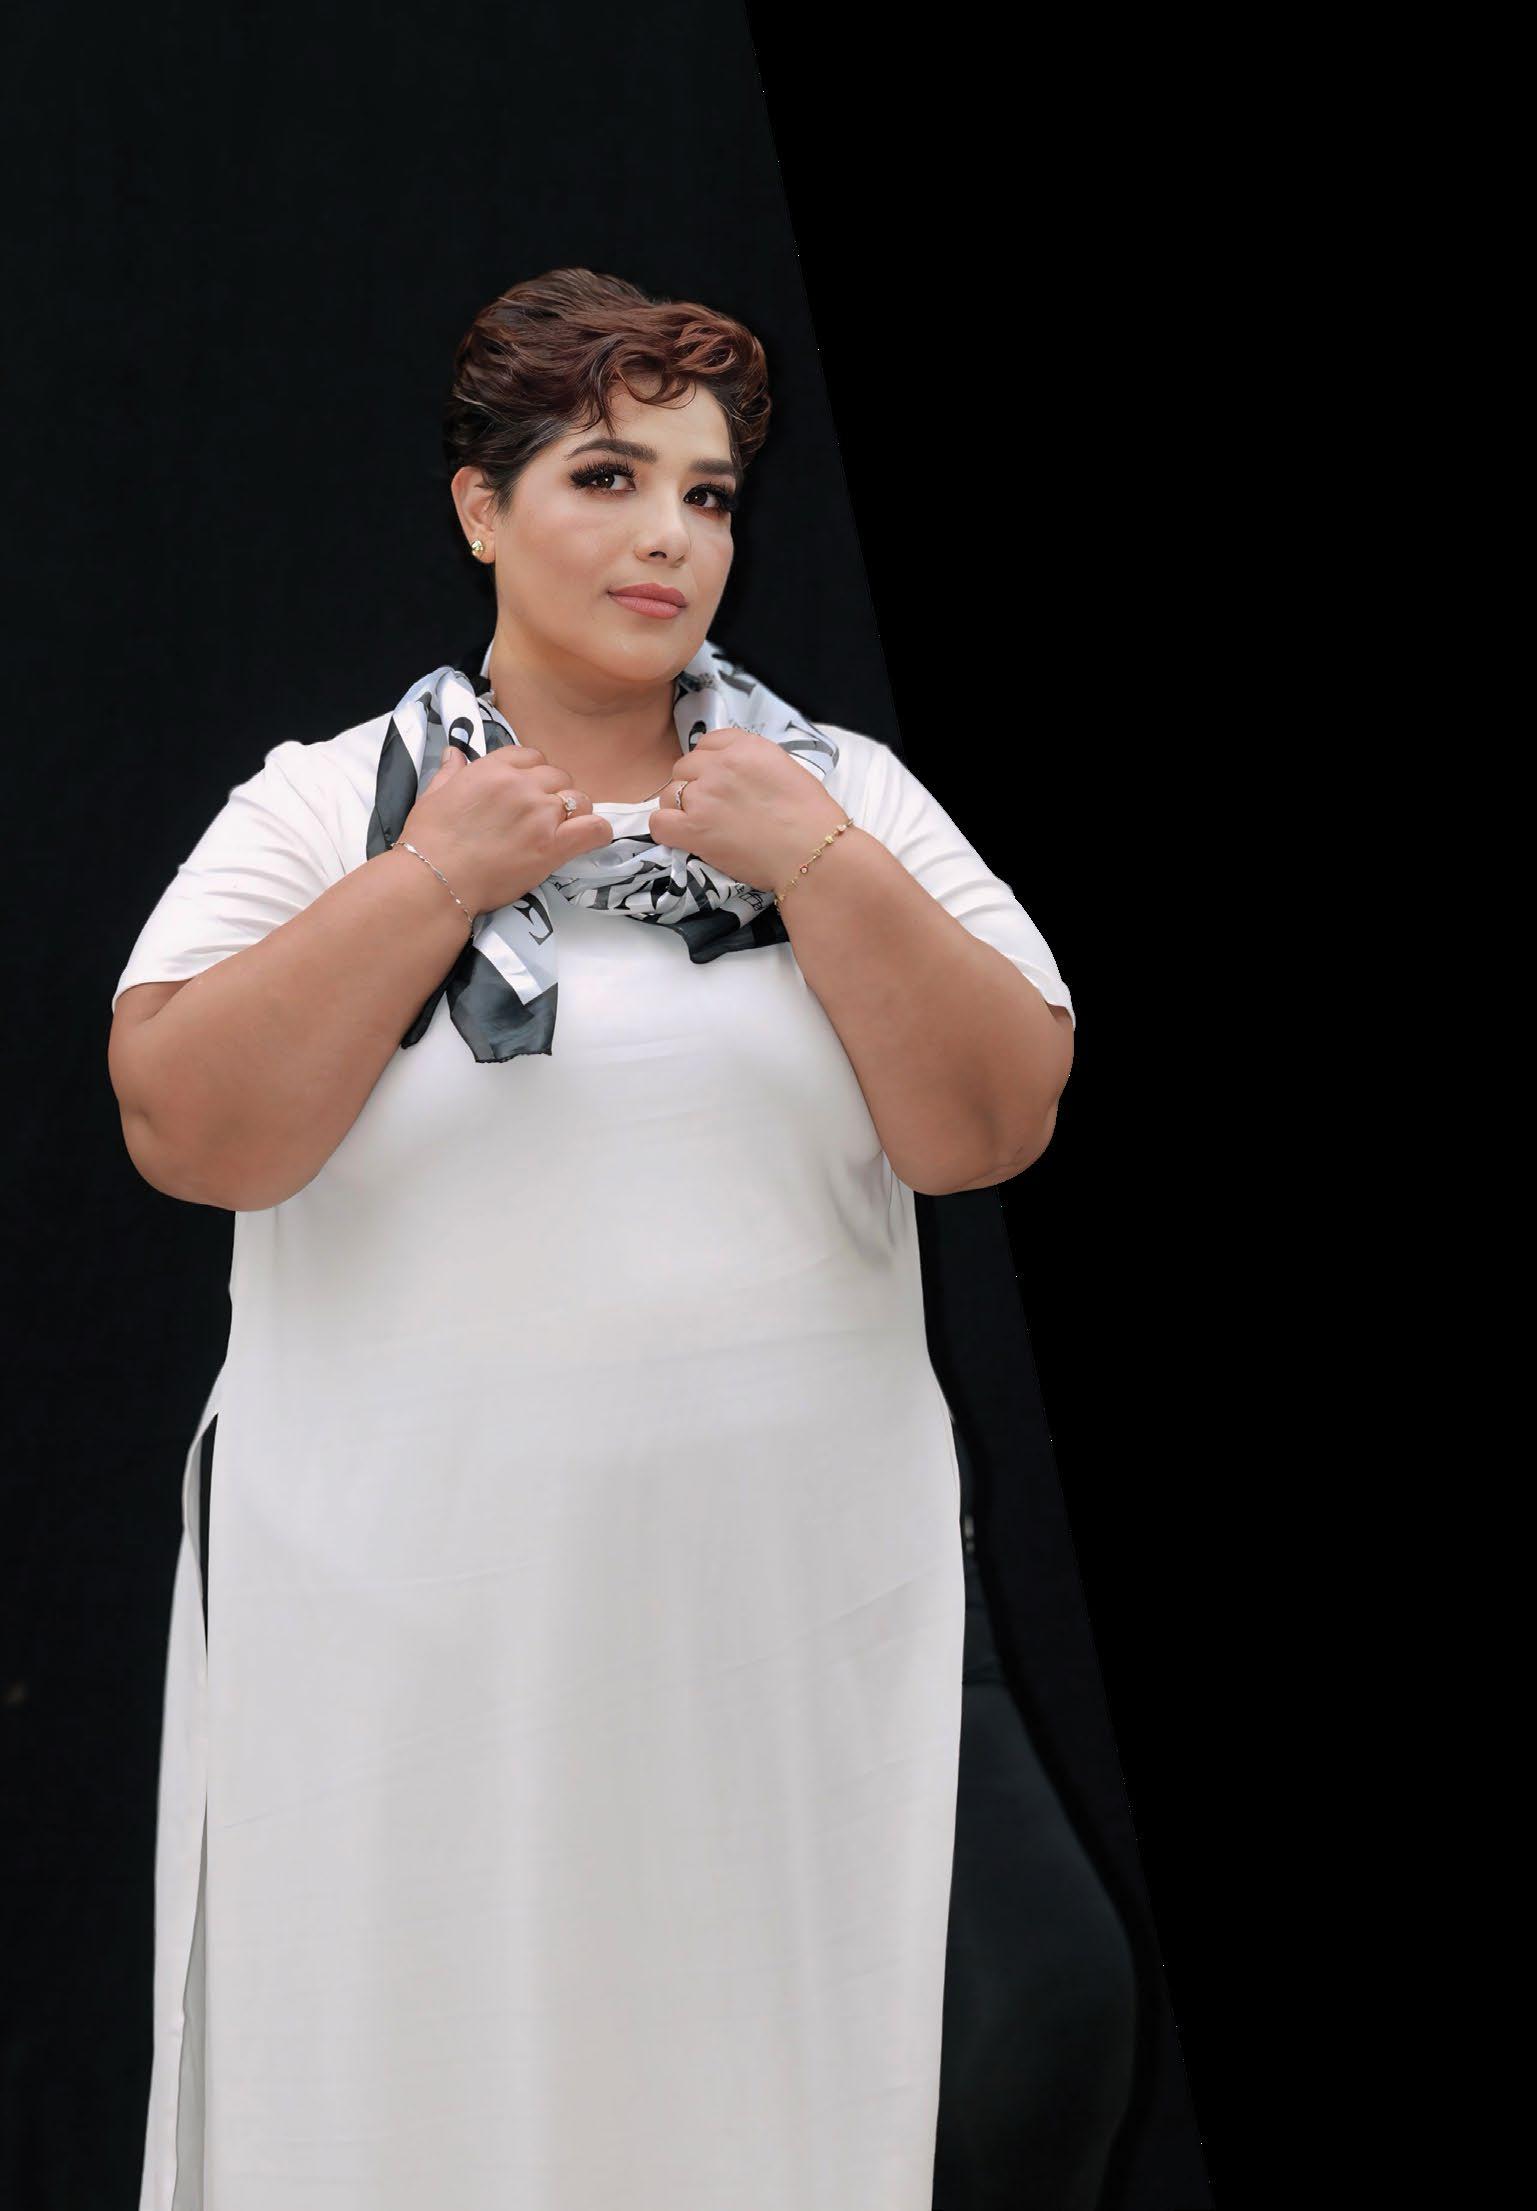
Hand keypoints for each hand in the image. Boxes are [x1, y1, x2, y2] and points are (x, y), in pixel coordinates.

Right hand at [399, 742, 613, 915]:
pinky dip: (598, 832)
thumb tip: (454, 753)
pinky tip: (591, 838)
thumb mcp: (433, 796)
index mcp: (492, 769)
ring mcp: (540, 814)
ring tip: (561, 830)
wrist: (434, 879)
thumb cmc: (428, 841)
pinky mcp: (553, 845)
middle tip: (541, 817)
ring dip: (573, 812)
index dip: (533, 773)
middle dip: (553, 793)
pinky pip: (594, 828)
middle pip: (557, 776)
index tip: (528, 790)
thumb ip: (450, 772)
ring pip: (578, 799)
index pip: (530, 756)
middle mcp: (521, 785)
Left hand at [647, 728, 847, 891]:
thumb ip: (754, 763)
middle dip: (694, 785)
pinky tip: (685, 837)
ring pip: (669, 794)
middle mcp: (720, 765)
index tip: (719, 781)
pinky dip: (668, 830)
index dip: (709, 763)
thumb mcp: (786, 769)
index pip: (708, 742)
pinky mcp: (693, 828)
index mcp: (746, 746)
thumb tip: (736, 774)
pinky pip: (659, 822)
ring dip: (681, 808)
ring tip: (702, 826)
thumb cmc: (811, 817)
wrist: (812, 851)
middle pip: (684, 767)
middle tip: (713, 808)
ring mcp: (704, 795)